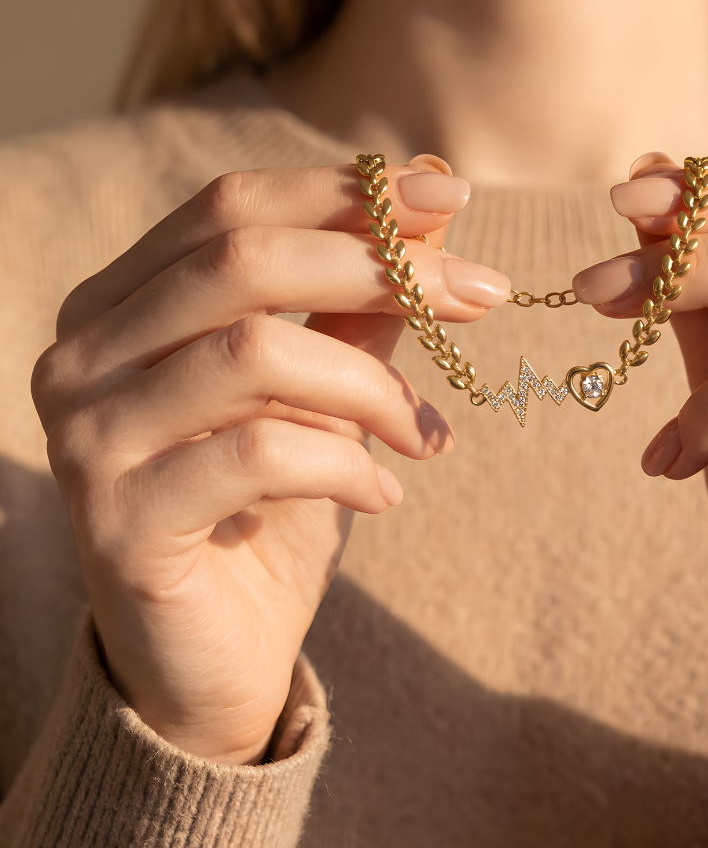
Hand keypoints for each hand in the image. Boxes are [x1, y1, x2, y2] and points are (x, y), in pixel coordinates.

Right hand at [33, 156, 509, 763]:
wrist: (216, 655)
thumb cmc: (269, 510)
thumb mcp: (323, 394)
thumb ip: (359, 306)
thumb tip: (433, 204)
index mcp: (123, 303)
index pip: (230, 207)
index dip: (345, 192)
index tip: (451, 196)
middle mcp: (85, 354)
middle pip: (240, 260)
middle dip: (380, 267)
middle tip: (483, 292)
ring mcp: (90, 436)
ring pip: (254, 354)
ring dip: (372, 387)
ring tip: (428, 433)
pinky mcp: (121, 520)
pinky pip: (258, 456)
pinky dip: (345, 466)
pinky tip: (383, 494)